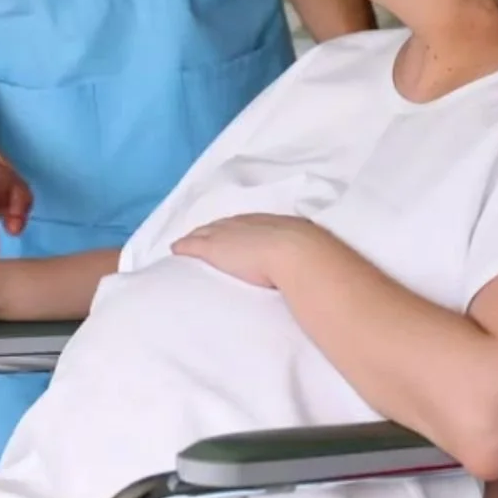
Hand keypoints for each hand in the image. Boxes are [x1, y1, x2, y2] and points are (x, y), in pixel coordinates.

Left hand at [170, 214, 329, 288]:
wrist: (295, 254)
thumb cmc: (309, 257)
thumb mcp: (310, 252)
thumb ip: (307, 260)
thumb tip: (321, 273)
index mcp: (272, 224)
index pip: (249, 224)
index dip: (238, 228)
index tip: (232, 233)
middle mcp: (249, 224)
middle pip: (226, 224)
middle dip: (215, 228)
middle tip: (205, 234)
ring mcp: (230, 235)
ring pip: (208, 232)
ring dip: (198, 236)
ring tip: (189, 242)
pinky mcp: (214, 249)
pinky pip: (193, 245)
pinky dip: (184, 246)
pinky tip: (175, 250)